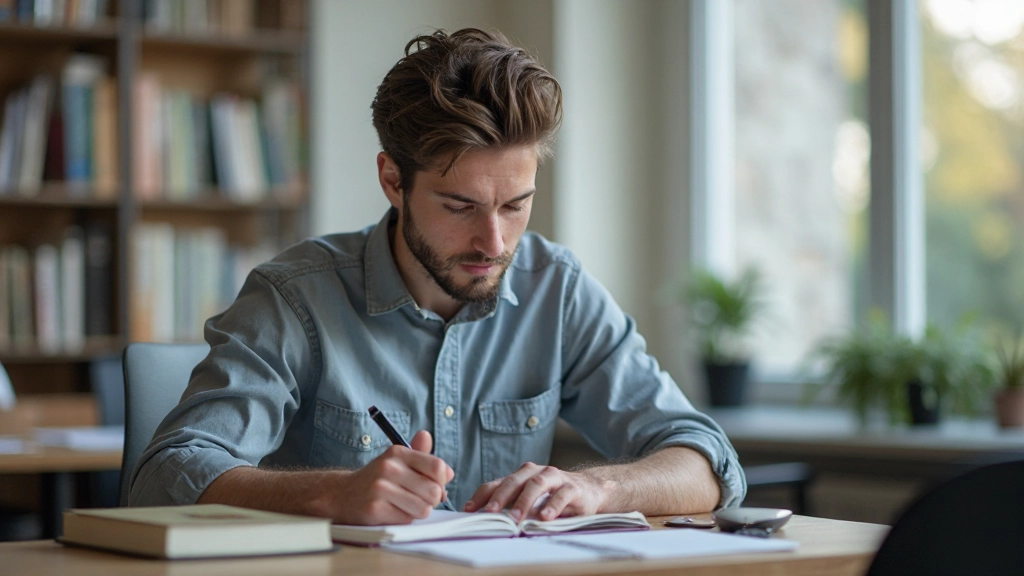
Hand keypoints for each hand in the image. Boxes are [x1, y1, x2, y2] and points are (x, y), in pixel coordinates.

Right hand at [331, 430, 453, 524]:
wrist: (342, 494)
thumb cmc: (378, 480)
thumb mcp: (398, 462)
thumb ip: (425, 461)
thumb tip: (448, 472)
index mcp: (398, 452)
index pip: (437, 467)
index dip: (441, 481)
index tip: (434, 486)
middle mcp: (389, 467)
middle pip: (434, 491)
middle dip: (431, 500)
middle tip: (418, 499)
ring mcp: (380, 488)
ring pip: (423, 509)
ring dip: (418, 512)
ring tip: (405, 506)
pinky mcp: (375, 508)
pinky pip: (407, 520)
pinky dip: (404, 520)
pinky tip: (392, 512)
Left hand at [463, 462, 614, 521]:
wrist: (588, 490)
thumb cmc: (552, 496)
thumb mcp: (529, 500)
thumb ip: (510, 504)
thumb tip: (481, 516)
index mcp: (520, 475)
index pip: (496, 483)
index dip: (482, 495)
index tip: (469, 510)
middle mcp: (535, 472)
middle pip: (514, 481)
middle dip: (500, 497)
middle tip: (489, 512)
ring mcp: (555, 477)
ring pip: (537, 484)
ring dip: (524, 501)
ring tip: (516, 517)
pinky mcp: (572, 487)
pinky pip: (561, 495)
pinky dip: (552, 506)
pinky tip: (544, 517)